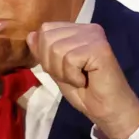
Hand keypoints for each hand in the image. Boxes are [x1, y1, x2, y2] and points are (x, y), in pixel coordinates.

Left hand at [27, 22, 138, 138]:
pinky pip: (70, 59)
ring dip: (63, 72)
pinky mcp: (99, 47)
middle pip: (47, 37)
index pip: (45, 30)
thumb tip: (30, 35)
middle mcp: (87, 28)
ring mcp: (95, 36)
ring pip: (57, 49)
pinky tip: (85, 80)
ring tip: (79, 78)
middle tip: (72, 76)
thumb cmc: (85, 92)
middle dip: (52, 64)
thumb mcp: (57, 70)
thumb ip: (44, 52)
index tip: (64, 70)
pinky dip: (72, 76)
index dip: (45, 55)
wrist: (108, 110)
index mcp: (78, 30)